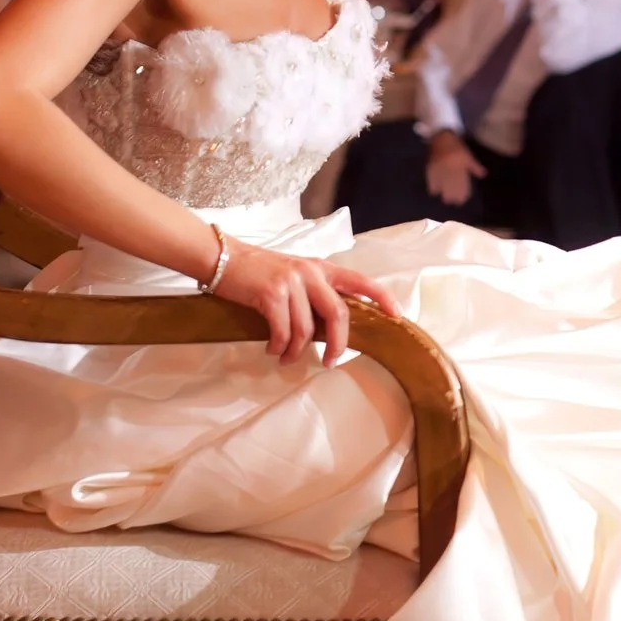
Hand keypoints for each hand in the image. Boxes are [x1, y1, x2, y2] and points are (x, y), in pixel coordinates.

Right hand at [211, 239, 400, 365]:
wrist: (223, 258)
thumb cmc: (259, 271)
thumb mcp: (295, 275)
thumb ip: (314, 293)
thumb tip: (330, 329)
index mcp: (322, 268)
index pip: (360, 281)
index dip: (382, 298)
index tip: (397, 316)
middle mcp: (311, 273)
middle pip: (338, 314)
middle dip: (338, 344)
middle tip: (330, 362)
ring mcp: (291, 283)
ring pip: (306, 329)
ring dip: (296, 351)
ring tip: (285, 358)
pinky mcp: (271, 294)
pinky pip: (282, 331)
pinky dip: (278, 346)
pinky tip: (272, 349)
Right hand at [424, 131, 485, 206]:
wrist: (441, 135)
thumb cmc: (457, 146)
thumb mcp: (468, 155)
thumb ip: (474, 166)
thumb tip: (483, 175)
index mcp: (460, 164)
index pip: (462, 182)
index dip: (462, 192)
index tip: (462, 200)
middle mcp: (450, 167)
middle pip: (451, 185)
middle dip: (452, 195)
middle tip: (452, 202)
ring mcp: (439, 167)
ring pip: (441, 184)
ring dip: (443, 193)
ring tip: (445, 199)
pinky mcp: (430, 166)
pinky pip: (431, 179)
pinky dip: (432, 186)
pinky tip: (434, 192)